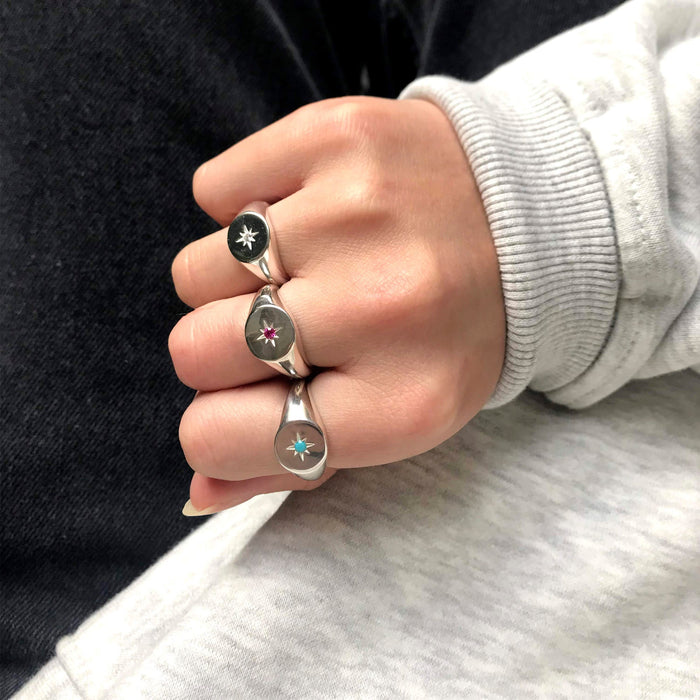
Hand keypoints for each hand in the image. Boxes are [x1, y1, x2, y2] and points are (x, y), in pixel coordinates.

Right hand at [169, 95, 505, 514]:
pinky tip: (304, 214)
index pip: (218, 434)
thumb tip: (200, 491)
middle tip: (284, 327)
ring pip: (196, 271)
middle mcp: (381, 309)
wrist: (527, 220)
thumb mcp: (399, 418)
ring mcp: (358, 213)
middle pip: (194, 350)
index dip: (216, 425)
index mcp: (399, 405)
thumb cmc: (450, 334)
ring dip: (235, 280)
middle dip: (224, 349)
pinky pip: (214, 190)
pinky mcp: (338, 137)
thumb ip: (295, 464)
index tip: (244, 401)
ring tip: (307, 268)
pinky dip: (243, 207)